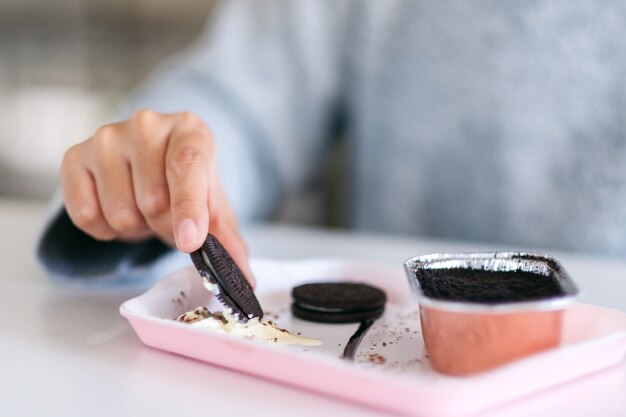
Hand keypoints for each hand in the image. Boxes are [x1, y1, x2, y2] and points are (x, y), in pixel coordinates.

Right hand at [61, 109, 253, 283]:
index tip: (190, 241)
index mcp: (189, 130)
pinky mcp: (74, 157)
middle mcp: (146, 125)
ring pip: (120, 213)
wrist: (152, 164)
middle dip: (165, 226)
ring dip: (136, 227)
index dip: (188, 206)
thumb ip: (228, 241)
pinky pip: (87, 216)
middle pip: (153, 200)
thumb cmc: (186, 184)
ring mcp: (106, 138)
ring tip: (143, 210)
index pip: (186, 165)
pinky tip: (117, 209)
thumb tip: (244, 278)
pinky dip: (106, 230)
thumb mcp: (214, 207)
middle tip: (170, 220)